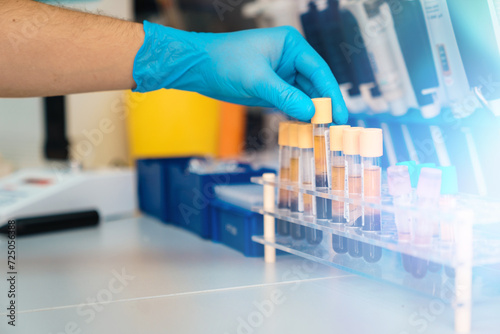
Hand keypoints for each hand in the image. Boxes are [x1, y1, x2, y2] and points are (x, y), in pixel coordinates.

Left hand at [133, 21, 346, 122]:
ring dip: (312, 112)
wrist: (199, 67)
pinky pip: (291, 102)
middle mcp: (289, 58)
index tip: (340, 113)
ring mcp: (281, 74)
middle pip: (314, 84)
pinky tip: (306, 127)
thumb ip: (285, 96)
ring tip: (323, 131)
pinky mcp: (272, 88)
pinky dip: (298, 114)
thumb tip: (311, 112)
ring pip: (304, 95)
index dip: (331, 93)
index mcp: (290, 45)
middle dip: (324, 105)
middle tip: (335, 126)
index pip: (318, 70)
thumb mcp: (257, 79)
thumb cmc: (225, 62)